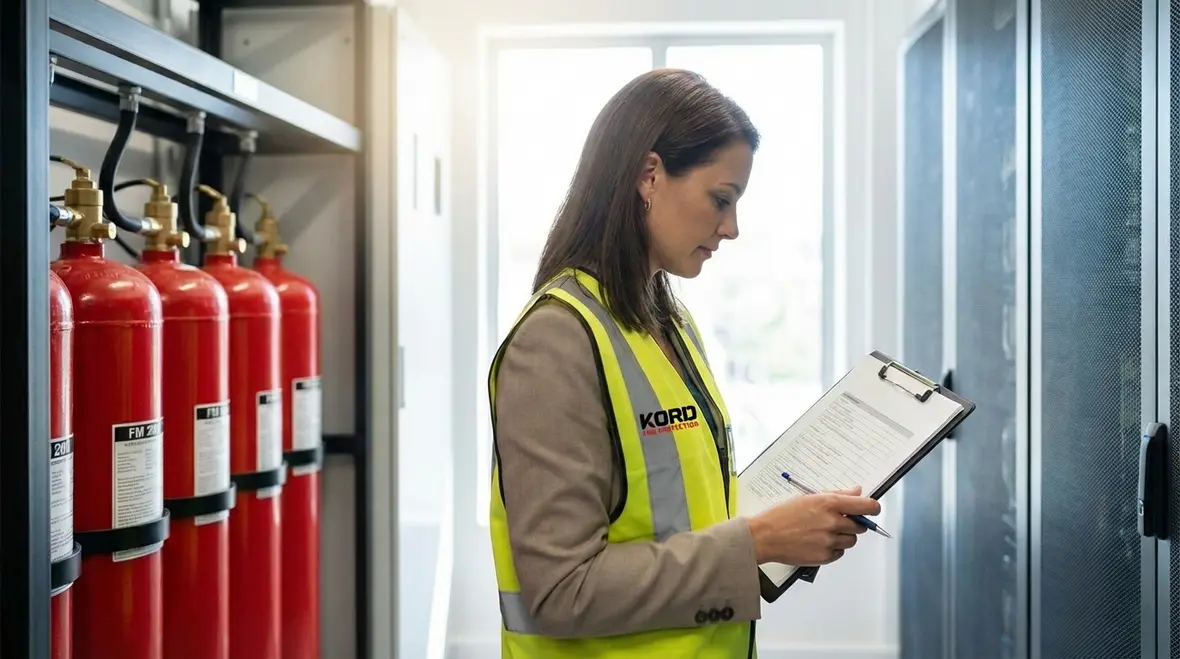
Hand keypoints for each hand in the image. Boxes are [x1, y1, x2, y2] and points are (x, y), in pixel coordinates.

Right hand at [745, 486, 881, 565]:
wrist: (764, 536)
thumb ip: (836, 495)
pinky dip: (833, 548)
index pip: (866, 506)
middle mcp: (833, 522)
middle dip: (852, 524)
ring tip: (822, 533)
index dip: (872, 508)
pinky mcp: (825, 556)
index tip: (872, 510)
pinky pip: (839, 552)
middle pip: (860, 526)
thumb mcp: (808, 497)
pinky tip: (817, 542)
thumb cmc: (781, 516)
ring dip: (843, 537)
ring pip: (851, 541)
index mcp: (829, 503)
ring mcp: (830, 541)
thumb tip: (857, 491)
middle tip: (835, 522)